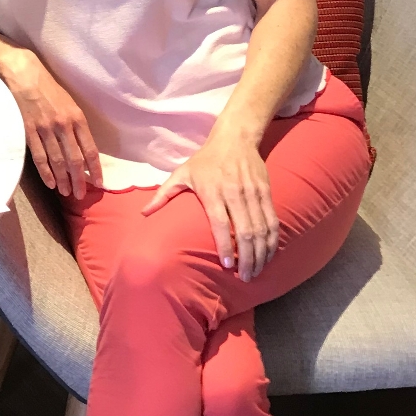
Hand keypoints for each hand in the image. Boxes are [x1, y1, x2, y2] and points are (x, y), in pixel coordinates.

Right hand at [0, 48, 99, 198]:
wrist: (25, 74)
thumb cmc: (49, 88)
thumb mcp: (70, 103)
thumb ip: (76, 125)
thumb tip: (82, 148)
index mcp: (77, 118)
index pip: (90, 149)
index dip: (95, 168)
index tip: (98, 182)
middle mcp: (63, 125)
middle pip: (74, 159)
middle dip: (79, 180)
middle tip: (80, 195)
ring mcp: (45, 130)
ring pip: (57, 161)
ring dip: (63, 179)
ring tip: (66, 192)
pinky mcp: (29, 131)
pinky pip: (39, 157)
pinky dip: (45, 172)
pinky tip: (50, 183)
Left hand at [141, 133, 279, 281]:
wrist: (234, 138)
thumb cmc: (204, 160)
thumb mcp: (181, 173)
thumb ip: (163, 195)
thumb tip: (143, 213)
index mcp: (212, 191)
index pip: (221, 223)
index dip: (226, 246)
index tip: (227, 266)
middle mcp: (234, 193)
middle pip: (246, 231)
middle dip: (247, 258)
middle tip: (245, 277)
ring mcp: (253, 193)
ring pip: (262, 229)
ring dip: (261, 253)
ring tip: (256, 271)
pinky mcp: (266, 192)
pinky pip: (272, 220)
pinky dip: (272, 240)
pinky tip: (269, 255)